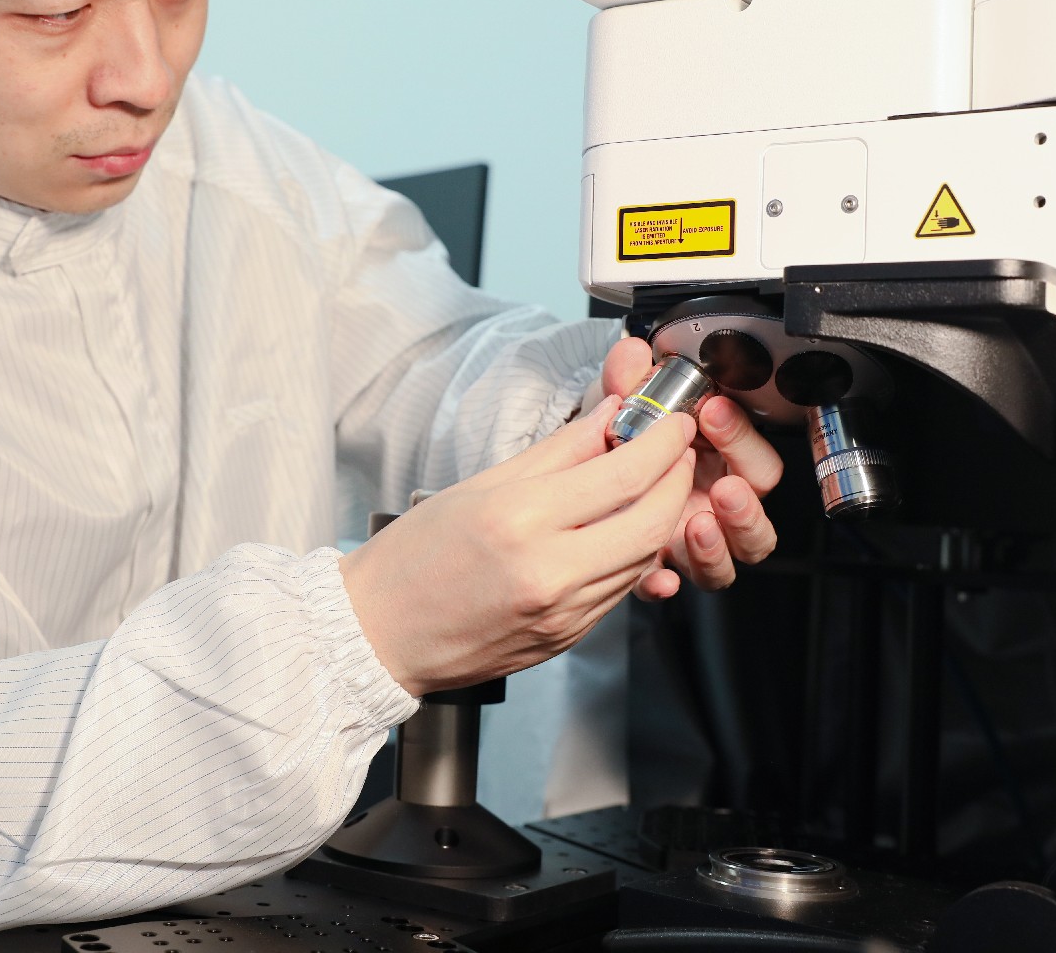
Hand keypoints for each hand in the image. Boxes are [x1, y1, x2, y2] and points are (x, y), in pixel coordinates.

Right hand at [338, 399, 696, 695]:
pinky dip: (632, 553)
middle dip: (677, 480)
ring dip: (661, 517)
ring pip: (643, 559)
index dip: (662, 444)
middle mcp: (549, 572)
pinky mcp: (567, 638)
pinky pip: (619, 589)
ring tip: (651, 484)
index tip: (673, 422)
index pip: (624, 476)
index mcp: (520, 521)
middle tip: (675, 451)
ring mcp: (562, 613)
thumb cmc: (412, 558)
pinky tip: (620, 529)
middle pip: (652, 521)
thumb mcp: (480, 485)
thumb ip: (558, 451)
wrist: (378, 634)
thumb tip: (611, 417)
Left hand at [596, 336, 783, 595]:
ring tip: (699, 526)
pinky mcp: (656, 568)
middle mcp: (711, 504)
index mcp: (718, 461)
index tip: (713, 411)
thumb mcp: (618, 405)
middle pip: (754, 515)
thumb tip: (632, 353)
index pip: (754, 456)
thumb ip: (626, 380)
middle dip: (745, 502)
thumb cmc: (613, 438)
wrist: (572, 479)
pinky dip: (664, 582)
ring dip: (719, 545)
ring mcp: (688, 540)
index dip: (740, 435)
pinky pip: (672, 584)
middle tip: (723, 486)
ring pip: (728, 559)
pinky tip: (656, 577)